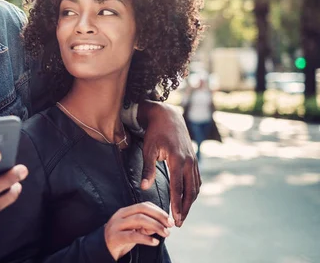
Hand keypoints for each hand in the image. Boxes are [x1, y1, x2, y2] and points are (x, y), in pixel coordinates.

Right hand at [104, 202, 172, 259]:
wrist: (102, 249)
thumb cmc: (121, 238)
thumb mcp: (134, 229)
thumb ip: (146, 226)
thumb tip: (161, 225)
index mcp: (125, 211)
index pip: (144, 205)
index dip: (158, 210)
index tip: (169, 218)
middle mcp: (120, 215)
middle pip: (142, 209)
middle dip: (159, 216)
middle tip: (170, 225)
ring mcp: (116, 225)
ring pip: (138, 220)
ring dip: (155, 226)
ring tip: (165, 233)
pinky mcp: (115, 237)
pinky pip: (133, 236)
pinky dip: (146, 238)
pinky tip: (155, 242)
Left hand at [139, 100, 200, 226]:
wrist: (168, 117)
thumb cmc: (155, 133)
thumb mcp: (148, 150)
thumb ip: (147, 169)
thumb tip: (143, 187)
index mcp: (177, 159)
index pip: (178, 187)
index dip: (177, 204)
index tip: (176, 217)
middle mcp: (188, 161)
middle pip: (190, 190)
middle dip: (185, 208)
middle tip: (180, 222)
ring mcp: (193, 161)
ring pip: (195, 186)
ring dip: (190, 202)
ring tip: (183, 214)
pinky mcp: (194, 160)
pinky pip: (196, 179)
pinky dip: (193, 191)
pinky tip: (188, 199)